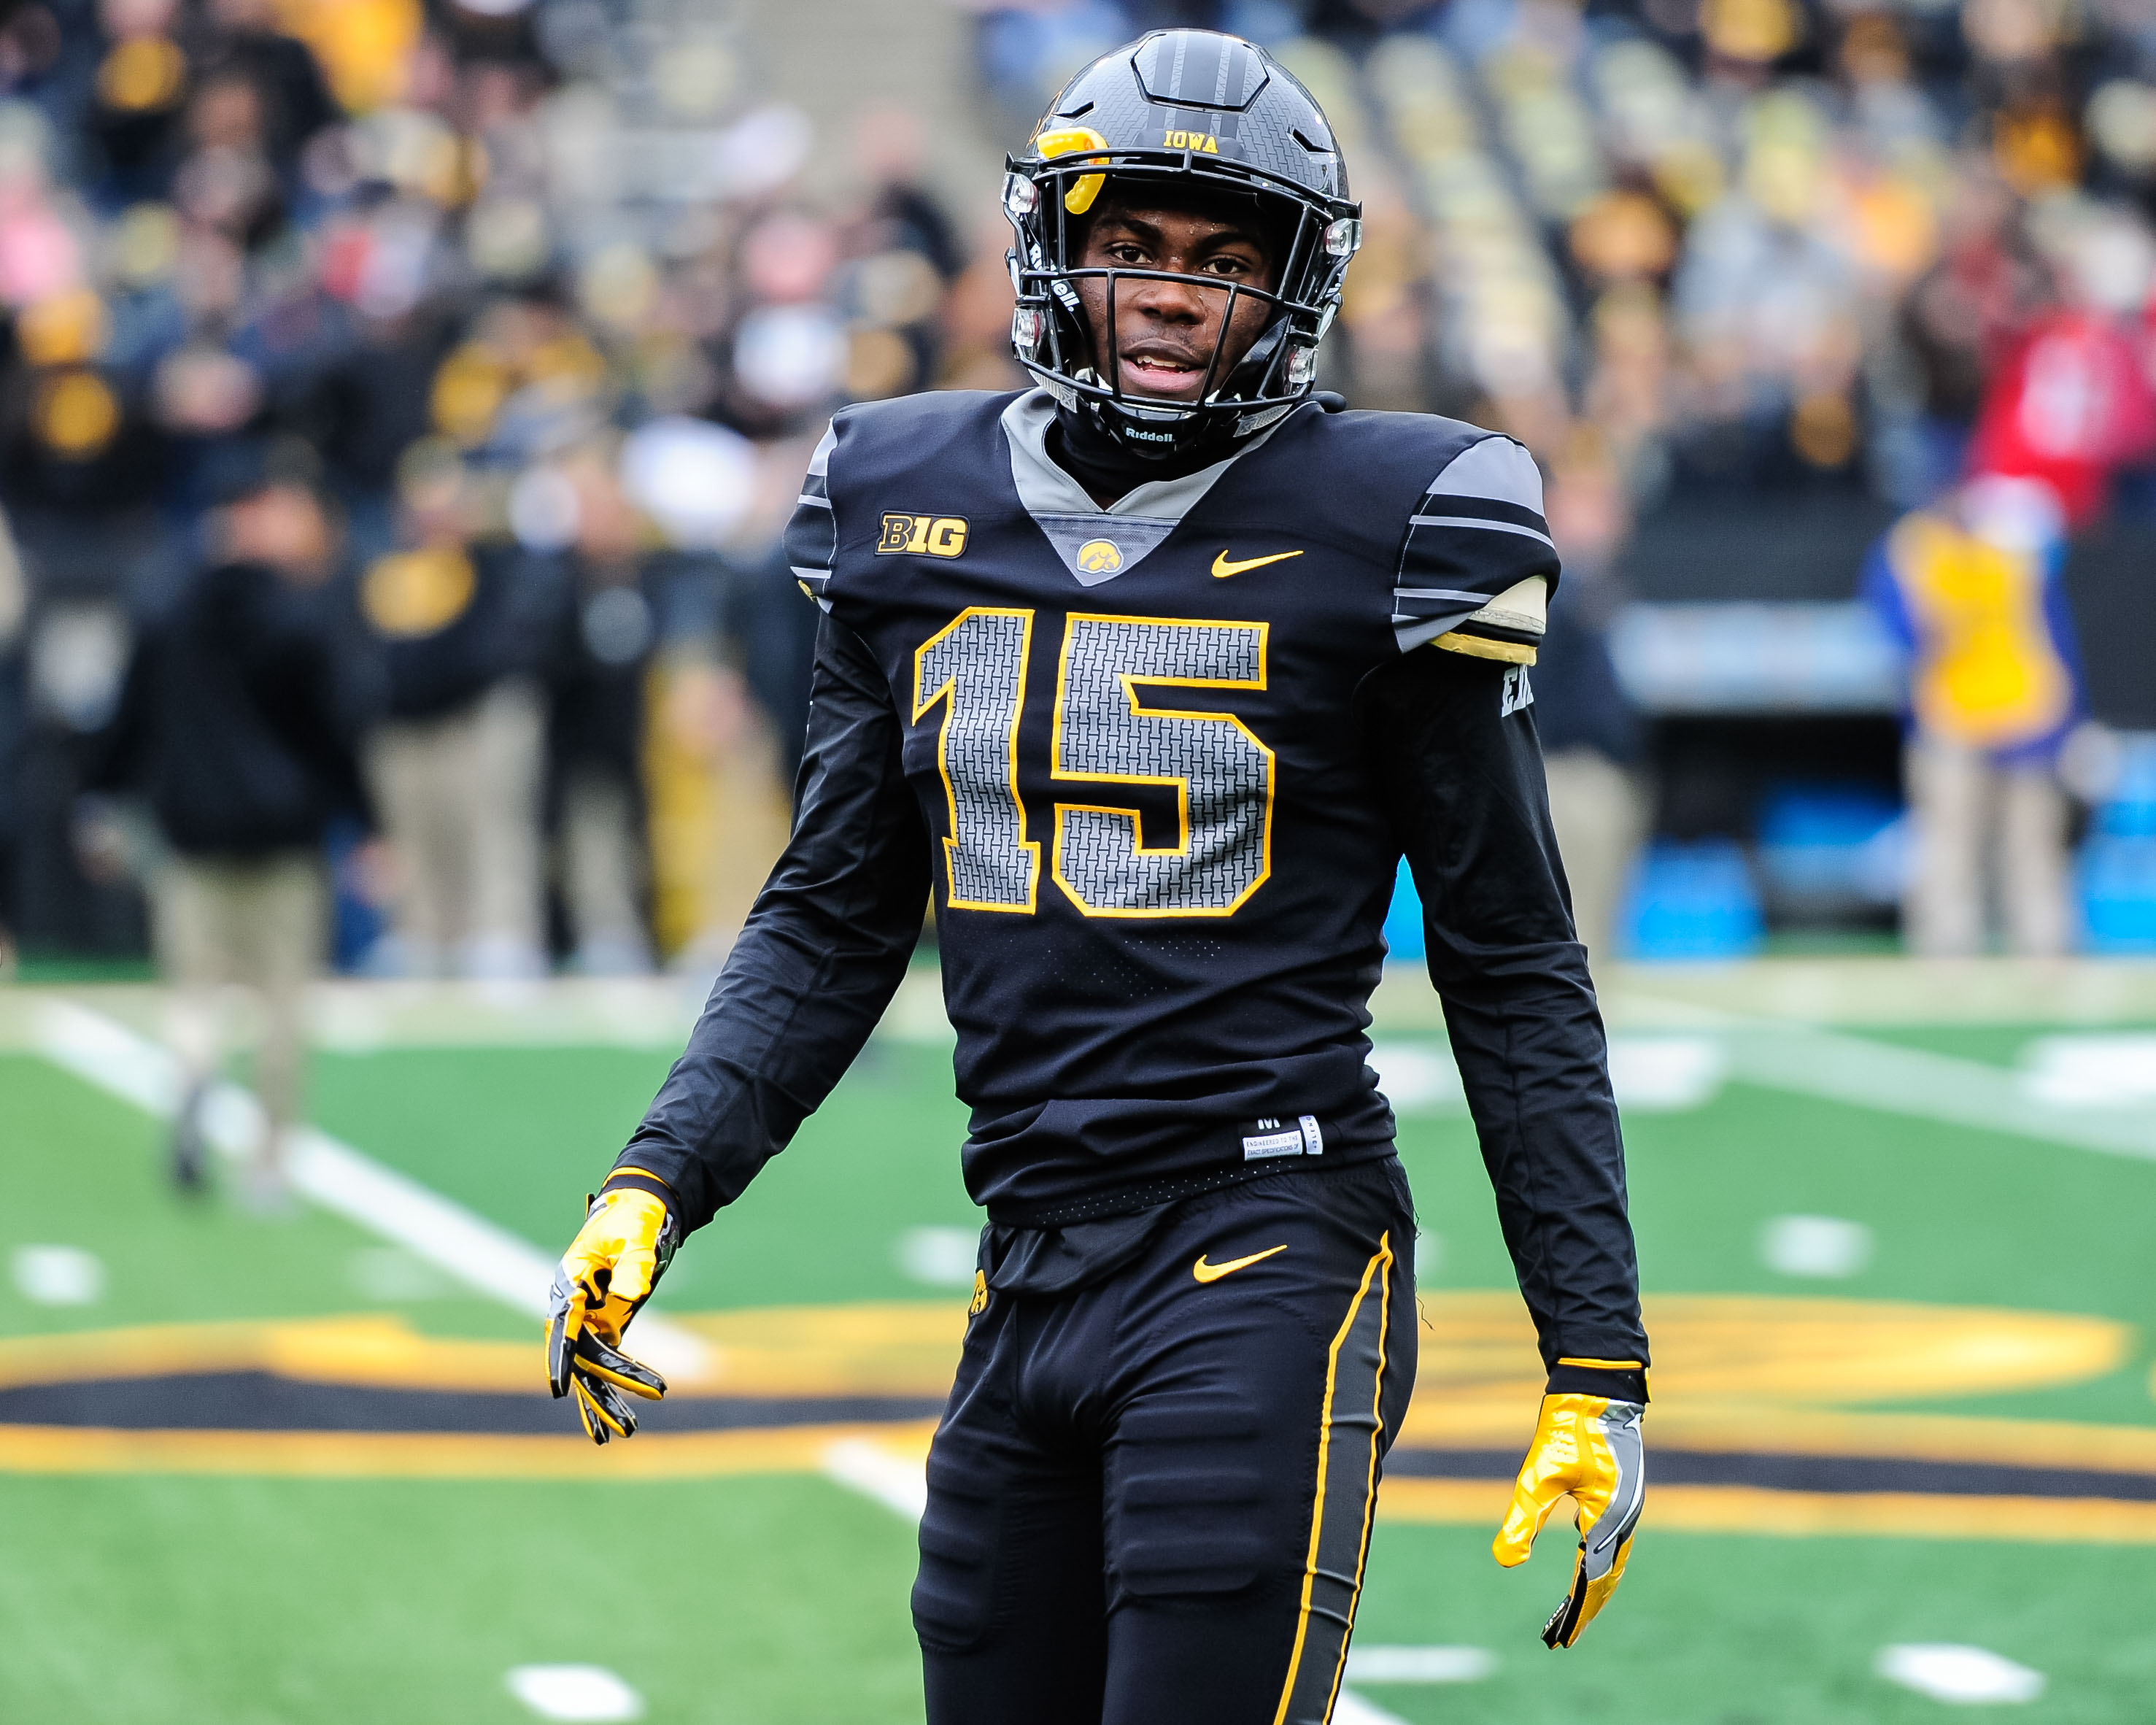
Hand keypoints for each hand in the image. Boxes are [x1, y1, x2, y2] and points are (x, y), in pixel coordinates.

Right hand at [544, 1186, 679, 1444]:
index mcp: (572, 1280)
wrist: (640, 1206)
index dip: (562, 1357)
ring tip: (623, 1434)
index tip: (559, 1389)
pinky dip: (610, 1388)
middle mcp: (572, 1303)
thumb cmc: (635, 1218)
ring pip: (591, 1365)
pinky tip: (613, 1422)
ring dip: (605, 1399)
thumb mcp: (637, 1237)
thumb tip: (633, 1297)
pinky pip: (603, 1360)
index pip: (564, 1324)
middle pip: (583, 1353)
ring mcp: (586, 1315)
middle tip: (627, 1423)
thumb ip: (634, 1265)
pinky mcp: (604, 1321)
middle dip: (602, 1388)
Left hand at [1492, 1390, 1644, 1647]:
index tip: (1557, 1639)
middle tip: (1560, 1639)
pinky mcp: (1619, 1494)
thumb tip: (1506, 1563)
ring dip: (1591, 1589)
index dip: (1575, 1612)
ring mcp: (1626, 1506)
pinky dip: (1596, 1563)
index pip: (1592, 1579)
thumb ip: (1523, 1518)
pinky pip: (1610, 1541)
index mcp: (1610, 1517)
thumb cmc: (1566, 1425)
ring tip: (1569, 1614)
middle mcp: (1625, 1518)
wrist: (1596, 1386)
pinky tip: (1581, 1568)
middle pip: (1606, 1578)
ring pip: (1610, 1561)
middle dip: (1584, 1609)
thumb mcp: (1538, 1474)